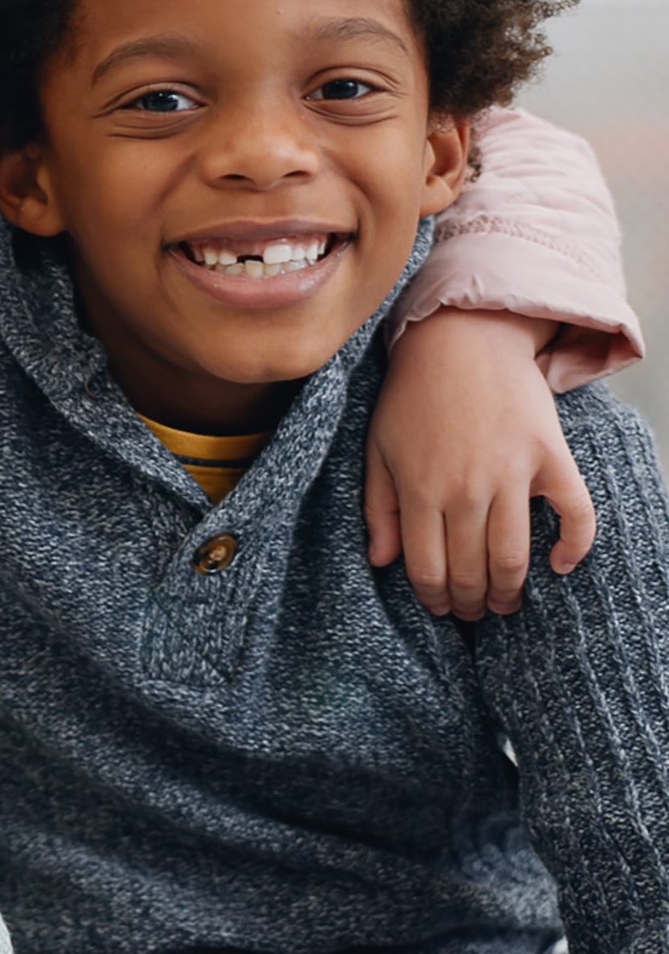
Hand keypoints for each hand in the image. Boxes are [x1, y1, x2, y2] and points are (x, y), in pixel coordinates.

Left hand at [366, 308, 596, 618]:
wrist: (462, 341)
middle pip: (471, 570)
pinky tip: (560, 566)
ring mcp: (512, 473)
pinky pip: (575, 514)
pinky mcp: (550, 456)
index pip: (427, 568)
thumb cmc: (413, 396)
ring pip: (514, 556)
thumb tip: (382, 562)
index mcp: (419, 488)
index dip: (434, 599)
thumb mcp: (378, 448)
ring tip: (506, 603)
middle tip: (473, 612)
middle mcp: (466, 487)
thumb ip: (377, 508)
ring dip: (511, 591)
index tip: (440, 610)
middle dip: (471, 603)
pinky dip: (574, 547)